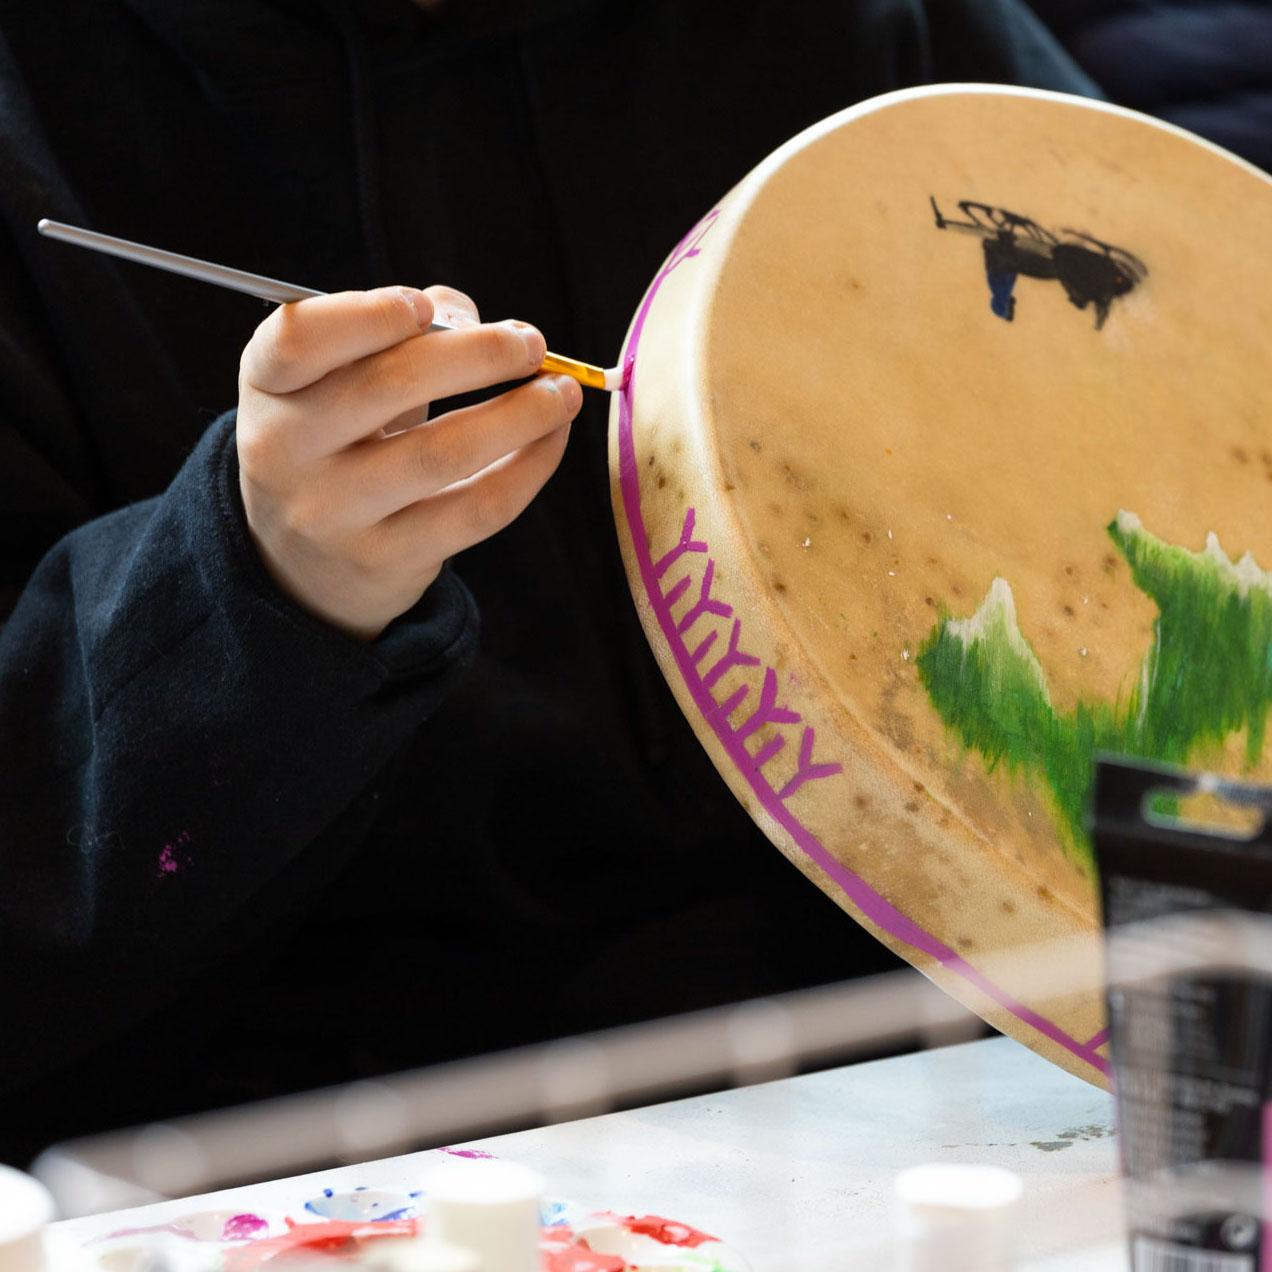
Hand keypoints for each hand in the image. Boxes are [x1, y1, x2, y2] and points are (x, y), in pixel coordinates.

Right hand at [236, 285, 581, 640]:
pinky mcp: (387, 559)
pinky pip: (476, 508)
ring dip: (519, 415)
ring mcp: (333, 513)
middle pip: (385, 387)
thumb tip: (476, 318)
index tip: (426, 308)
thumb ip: (402, 331)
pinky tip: (552, 438)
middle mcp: (286, 450)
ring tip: (562, 393)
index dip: (366, 316)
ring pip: (441, 453)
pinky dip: (529, 468)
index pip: (298, 340)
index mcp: (268, 386)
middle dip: (476, 356)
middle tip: (530, 343)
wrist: (306, 562)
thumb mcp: (339, 381)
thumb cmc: (339, 440)